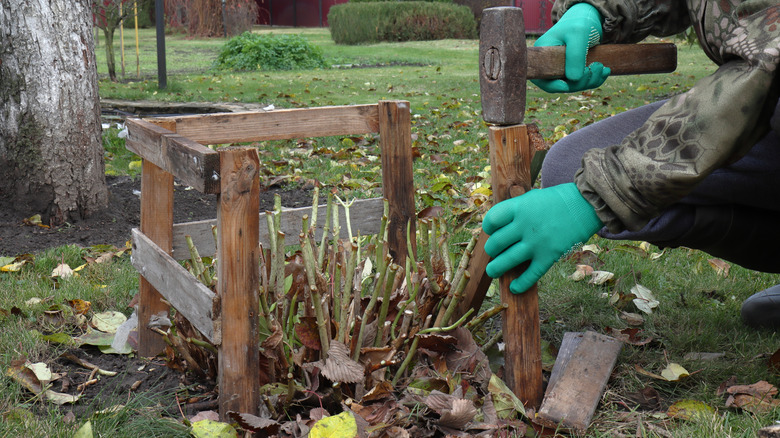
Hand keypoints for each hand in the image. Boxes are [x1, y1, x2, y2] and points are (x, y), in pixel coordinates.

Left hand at [482, 183, 602, 293]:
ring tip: (494, 271)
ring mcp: (536, 243)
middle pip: (495, 243)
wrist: (585, 205)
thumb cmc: (556, 201)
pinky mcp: (549, 256)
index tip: (491, 231)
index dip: (488, 227)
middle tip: (495, 251)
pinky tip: (515, 287)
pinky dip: (520, 284)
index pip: (492, 220)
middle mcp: (525, 226)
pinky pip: (530, 276)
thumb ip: (516, 210)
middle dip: (492, 250)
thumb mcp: (532, 198)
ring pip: (506, 261)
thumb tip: (498, 226)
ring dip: (496, 269)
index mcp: (519, 208)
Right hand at [531, 3, 610, 92]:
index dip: (553, 85)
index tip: (569, 84)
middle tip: (597, 66)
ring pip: (573, 85)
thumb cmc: (579, 23)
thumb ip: (575, 56)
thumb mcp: (578, 34)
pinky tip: (605, 71)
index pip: (542, 78)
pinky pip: (581, 81)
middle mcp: (550, 64)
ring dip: (590, 80)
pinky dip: (594, 79)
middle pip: (560, 84)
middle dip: (581, 81)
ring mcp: (561, 68)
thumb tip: (574, 79)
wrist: (587, 19)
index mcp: (543, 55)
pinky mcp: (572, 70)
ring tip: (602, 67)